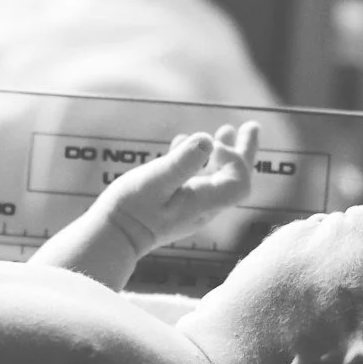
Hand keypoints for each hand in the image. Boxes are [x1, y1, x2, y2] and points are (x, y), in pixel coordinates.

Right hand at [92, 123, 259, 254]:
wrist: (111, 237)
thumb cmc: (131, 209)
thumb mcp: (156, 180)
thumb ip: (183, 161)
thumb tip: (207, 140)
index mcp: (205, 202)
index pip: (238, 179)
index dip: (233, 156)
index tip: (210, 143)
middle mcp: (203, 208)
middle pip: (235, 179)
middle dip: (243, 151)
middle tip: (252, 125)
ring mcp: (190, 208)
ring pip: (216, 179)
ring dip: (222, 153)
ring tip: (225, 129)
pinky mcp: (174, 207)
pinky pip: (195, 182)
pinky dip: (196, 161)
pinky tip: (182, 143)